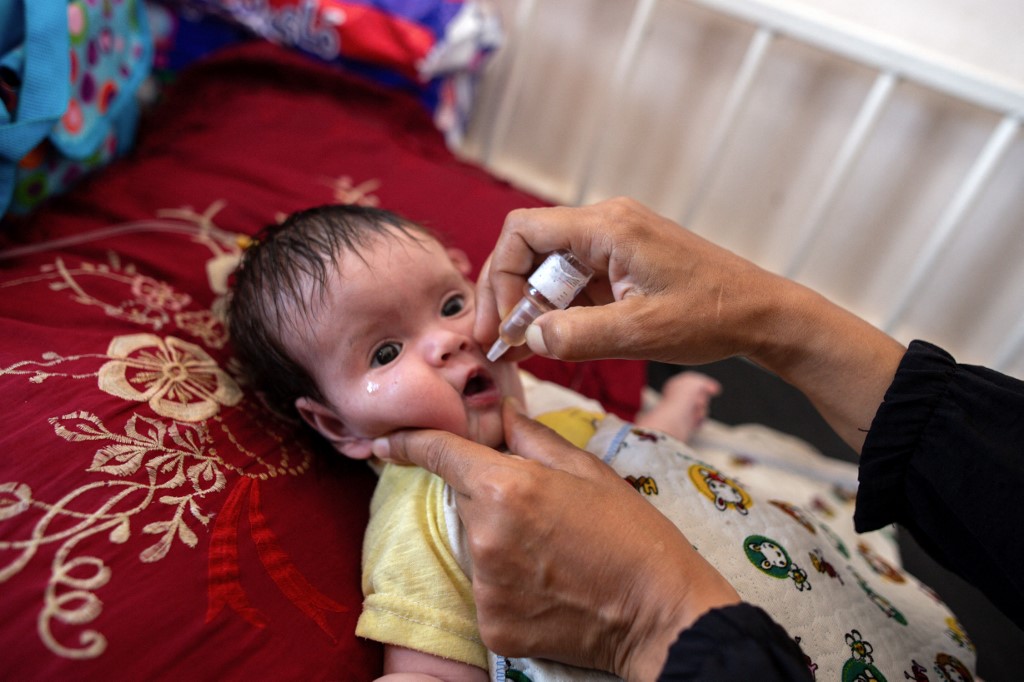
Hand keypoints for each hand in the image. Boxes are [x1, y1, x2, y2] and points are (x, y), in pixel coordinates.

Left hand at [374, 400, 740, 681]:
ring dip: (499, 544)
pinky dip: (508, 587)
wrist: (660, 614)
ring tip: (552, 554)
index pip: (439, 454)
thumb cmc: (633, 536)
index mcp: (506, 487)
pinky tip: (548, 587)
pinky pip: (486, 593)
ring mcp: (485, 586)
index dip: (411, 442)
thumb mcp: (588, 471)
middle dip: (489, 498)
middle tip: (541, 513)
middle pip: (463, 502)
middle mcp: (484, 536)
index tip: (388, 441)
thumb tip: (501, 411)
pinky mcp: (491, 626)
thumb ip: (533, 438)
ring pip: (474, 548)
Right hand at [476, 197, 905, 450]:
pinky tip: (539, 344)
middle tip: (491, 340)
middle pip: (529, 248)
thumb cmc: (711, 316)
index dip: (500, 276)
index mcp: (607, 228)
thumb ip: (578, 335)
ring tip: (509, 350)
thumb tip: (528, 337)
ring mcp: (613, 244)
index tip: (502, 323)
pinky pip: (573, 283)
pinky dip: (553, 311)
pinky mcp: (622, 265)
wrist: (762, 314)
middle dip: (505, 294)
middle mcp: (605, 225)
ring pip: (548, 268)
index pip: (523, 232)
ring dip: (526, 307)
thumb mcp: (641, 332)